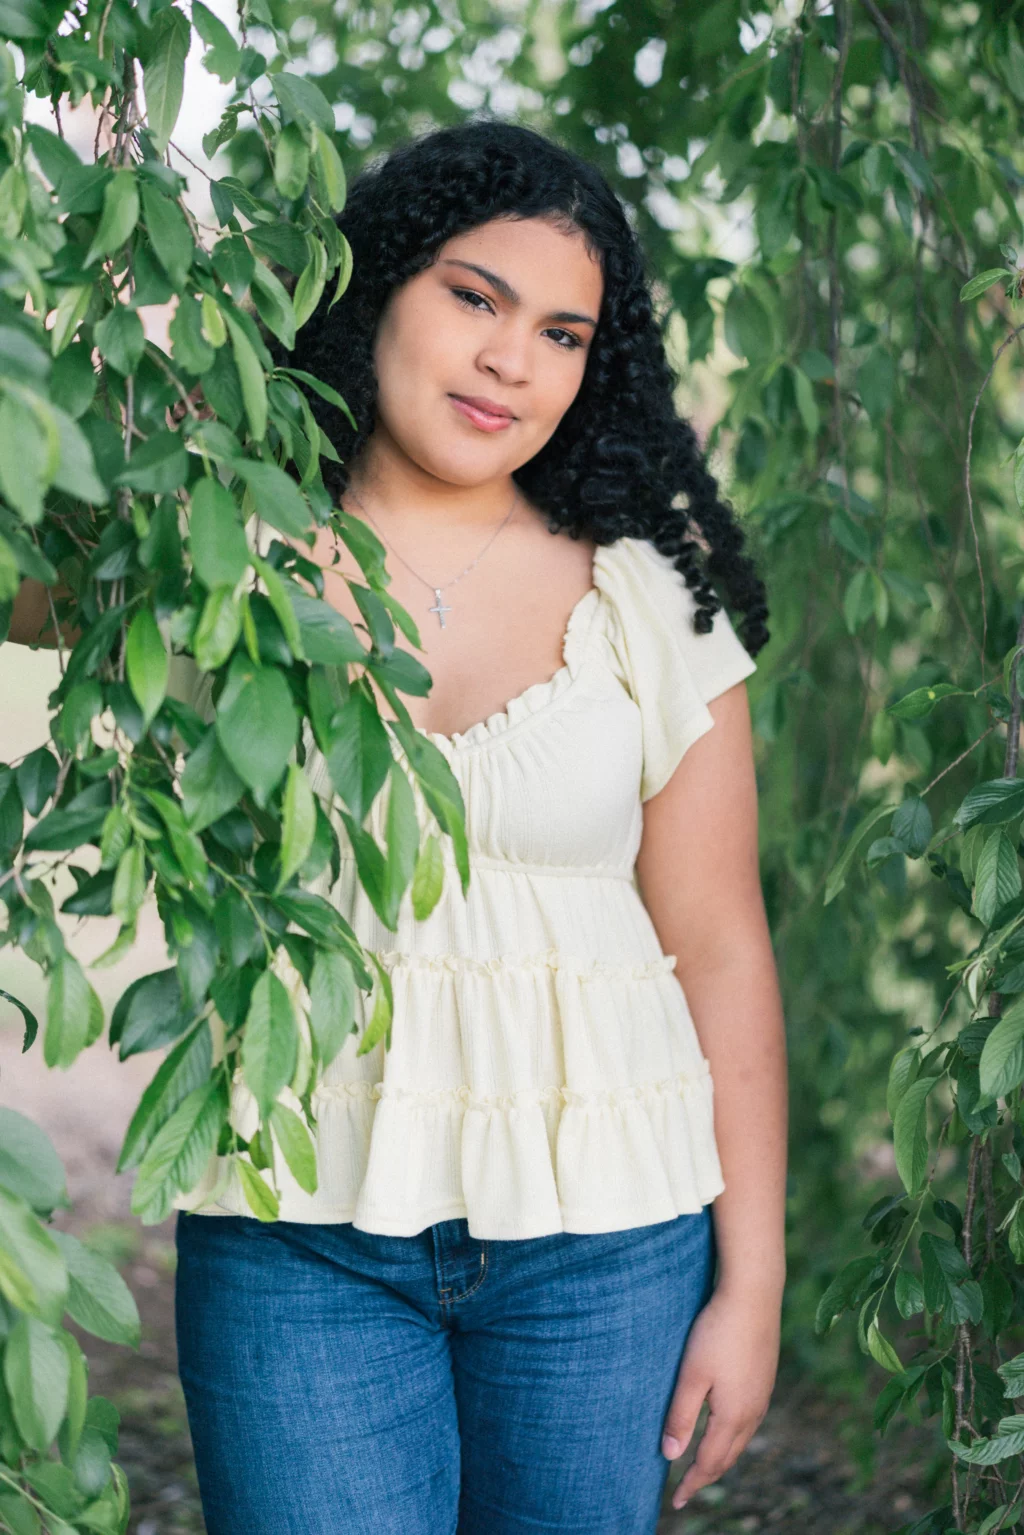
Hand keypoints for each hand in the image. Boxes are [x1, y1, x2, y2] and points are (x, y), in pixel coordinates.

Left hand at [660, 1283, 781, 1510]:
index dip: (691, 1484)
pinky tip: (724, 1429)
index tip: (676, 1502)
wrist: (753, 1295)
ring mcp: (762, 1396)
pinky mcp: (764, 1380)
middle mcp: (753, 1412)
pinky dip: (732, 1437)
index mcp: (734, 1416)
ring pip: (740, 1441)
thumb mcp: (692, 1375)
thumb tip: (670, 1456)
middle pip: (727, 1457)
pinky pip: (748, 1423)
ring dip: (720, 1457)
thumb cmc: (717, 1332)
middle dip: (706, 1476)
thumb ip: (681, 1416)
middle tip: (686, 1491)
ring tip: (702, 1465)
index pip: (709, 1463)